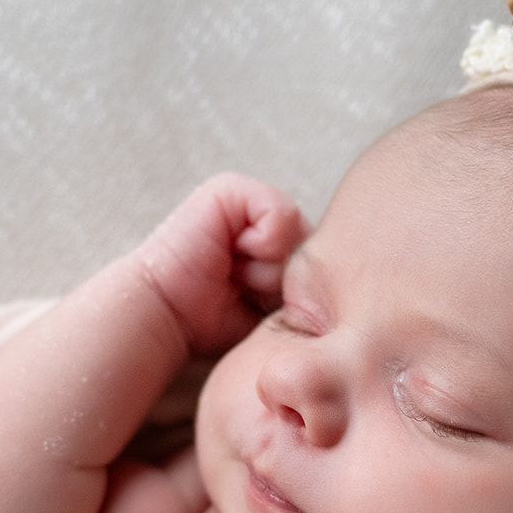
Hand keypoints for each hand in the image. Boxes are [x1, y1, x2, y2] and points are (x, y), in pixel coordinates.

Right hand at [137, 173, 308, 354]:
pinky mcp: (232, 191)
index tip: (266, 304)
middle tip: (250, 290)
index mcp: (272, 244)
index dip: (305, 287)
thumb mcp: (273, 310)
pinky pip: (279, 214)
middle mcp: (263, 219)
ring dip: (273, 266)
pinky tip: (234, 256)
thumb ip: (305, 292)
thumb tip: (346, 292)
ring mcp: (248, 201)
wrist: (167, 316)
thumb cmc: (212, 321)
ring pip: (299, 232)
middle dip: (289, 278)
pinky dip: (263, 243)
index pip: (320, 259)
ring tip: (239, 276)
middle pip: (314, 245)